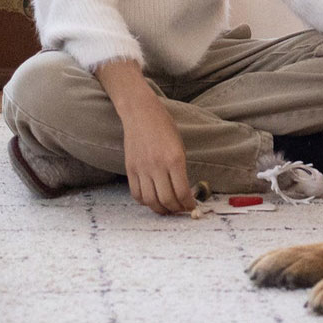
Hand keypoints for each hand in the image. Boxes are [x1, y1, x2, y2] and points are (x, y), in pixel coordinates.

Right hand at [118, 95, 198, 214]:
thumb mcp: (179, 146)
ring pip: (151, 201)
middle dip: (176, 209)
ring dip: (161, 209)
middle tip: (180, 209)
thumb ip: (180, 169)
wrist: (141, 113)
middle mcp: (157, 166)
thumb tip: (184, 191)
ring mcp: (142, 168)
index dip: (188, 204)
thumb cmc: (164, 127)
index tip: (191, 206)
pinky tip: (152, 199)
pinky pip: (136, 194)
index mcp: (174, 159)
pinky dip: (145, 202)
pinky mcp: (130, 169)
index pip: (182, 192)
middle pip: (167, 200)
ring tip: (167, 208)